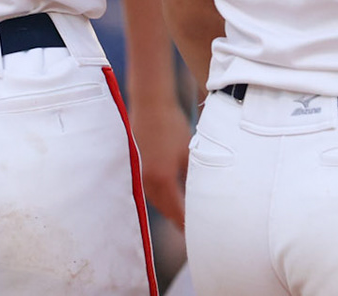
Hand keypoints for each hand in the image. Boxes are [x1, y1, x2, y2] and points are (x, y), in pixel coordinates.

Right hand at [128, 97, 191, 229]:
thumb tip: (202, 194)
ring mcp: (139, 176)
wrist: (150, 105)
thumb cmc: (172, 126)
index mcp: (163, 180)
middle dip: (179, 219)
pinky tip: (171, 196)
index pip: (177, 212)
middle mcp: (147, 182)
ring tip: (184, 215)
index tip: (198, 232)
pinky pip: (149, 191)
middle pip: (165, 210)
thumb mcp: (189, 152)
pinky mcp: (135, 169)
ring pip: (156, 201)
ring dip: (169, 208)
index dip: (187, 223)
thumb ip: (194, 176)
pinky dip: (161, 197)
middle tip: (193, 228)